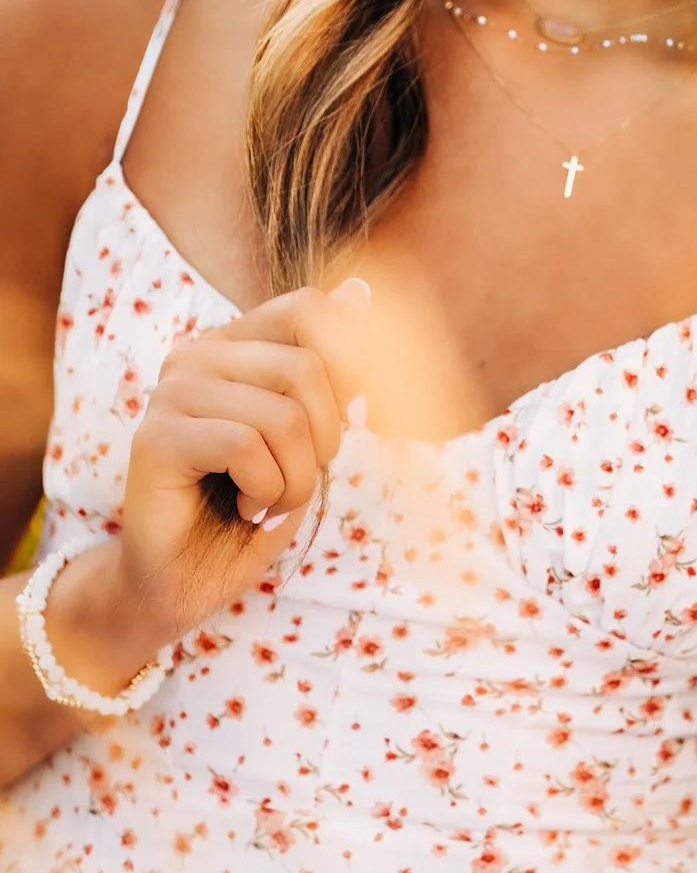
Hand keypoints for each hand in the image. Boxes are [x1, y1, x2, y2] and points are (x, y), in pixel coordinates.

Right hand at [102, 283, 375, 651]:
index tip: (333, 433)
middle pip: (307, 368)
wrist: (187, 581)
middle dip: (323, 444)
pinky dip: (265, 493)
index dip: (346, 371)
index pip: (309, 310)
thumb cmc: (250, 512)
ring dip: (296, 480)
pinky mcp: (158, 435)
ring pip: (285, 416)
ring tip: (265, 502)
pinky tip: (243, 509)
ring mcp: (173, 390)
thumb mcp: (309, 440)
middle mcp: (198, 353)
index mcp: (234, 344)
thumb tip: (361, 291)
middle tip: (292, 482)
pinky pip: (247, 448)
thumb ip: (330, 372)